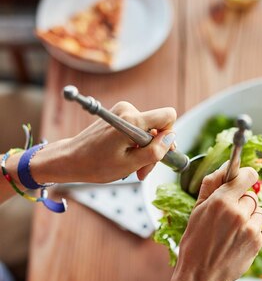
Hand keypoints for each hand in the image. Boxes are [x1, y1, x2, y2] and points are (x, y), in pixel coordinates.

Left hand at [29, 103, 176, 184]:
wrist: (71, 159)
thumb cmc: (97, 164)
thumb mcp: (131, 164)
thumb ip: (155, 152)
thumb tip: (171, 139)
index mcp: (132, 120)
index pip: (168, 115)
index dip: (169, 135)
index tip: (160, 152)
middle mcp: (128, 110)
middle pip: (157, 127)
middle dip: (154, 150)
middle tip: (142, 171)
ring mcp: (121, 112)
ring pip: (147, 131)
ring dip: (144, 152)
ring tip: (132, 168)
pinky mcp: (117, 116)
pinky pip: (137, 130)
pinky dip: (135, 146)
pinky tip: (125, 159)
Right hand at [175, 163, 261, 280]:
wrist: (201, 276)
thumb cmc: (194, 243)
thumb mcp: (197, 211)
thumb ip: (211, 185)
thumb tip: (224, 167)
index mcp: (221, 201)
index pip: (247, 175)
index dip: (246, 176)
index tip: (244, 179)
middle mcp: (238, 212)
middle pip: (251, 195)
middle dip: (242, 201)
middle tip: (228, 216)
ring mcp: (250, 228)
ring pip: (258, 210)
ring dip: (249, 216)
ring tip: (232, 229)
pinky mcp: (257, 241)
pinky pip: (259, 227)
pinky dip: (251, 231)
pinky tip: (235, 241)